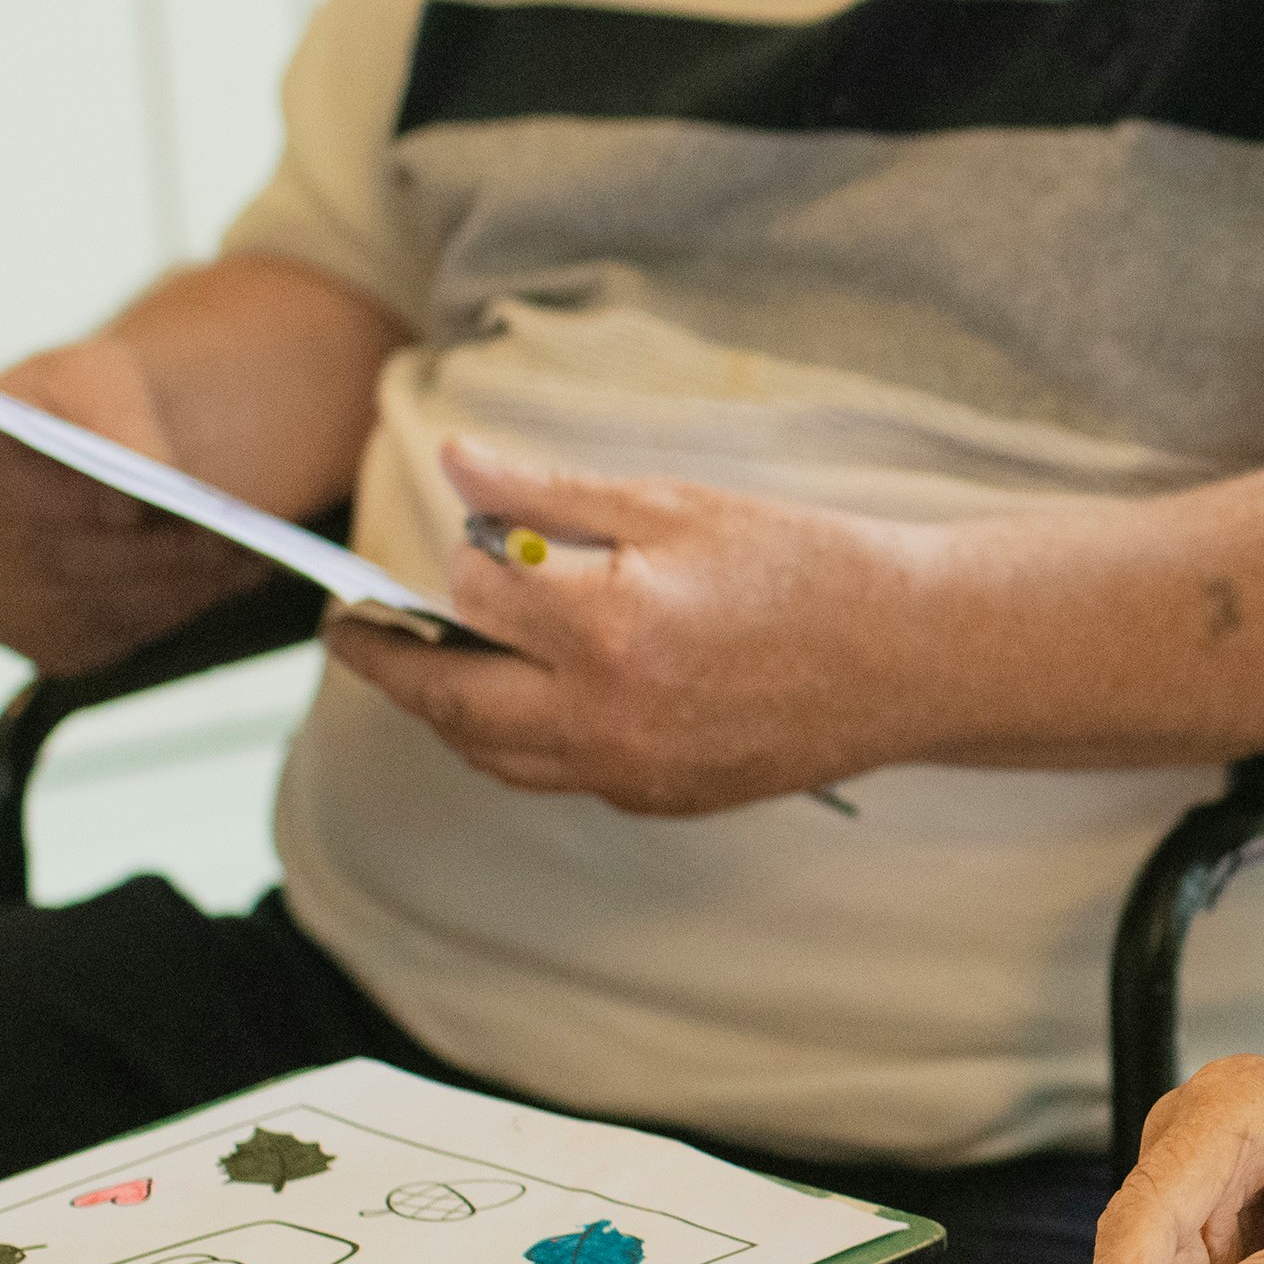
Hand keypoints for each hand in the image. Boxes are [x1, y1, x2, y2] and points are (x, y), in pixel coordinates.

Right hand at [0, 340, 258, 676]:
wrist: (91, 456)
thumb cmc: (89, 406)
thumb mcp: (98, 377)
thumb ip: (110, 414)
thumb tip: (149, 473)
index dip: (66, 495)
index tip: (135, 502)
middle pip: (57, 554)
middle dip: (152, 546)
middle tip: (230, 534)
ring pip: (97, 601)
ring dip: (180, 580)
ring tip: (252, 552)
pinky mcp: (43, 643)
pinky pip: (118, 633)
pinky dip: (181, 605)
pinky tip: (234, 574)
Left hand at [318, 437, 913, 814]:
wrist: (912, 655)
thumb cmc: (805, 565)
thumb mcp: (675, 506)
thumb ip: (552, 495)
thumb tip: (457, 464)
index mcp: (609, 628)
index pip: (475, 597)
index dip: (462, 562)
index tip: (456, 543)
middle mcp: (608, 716)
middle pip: (452, 703)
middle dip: (390, 667)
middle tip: (352, 634)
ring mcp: (634, 771)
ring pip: (495, 756)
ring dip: (449, 712)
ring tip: (432, 667)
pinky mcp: (663, 798)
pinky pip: (559, 777)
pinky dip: (522, 741)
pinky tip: (532, 697)